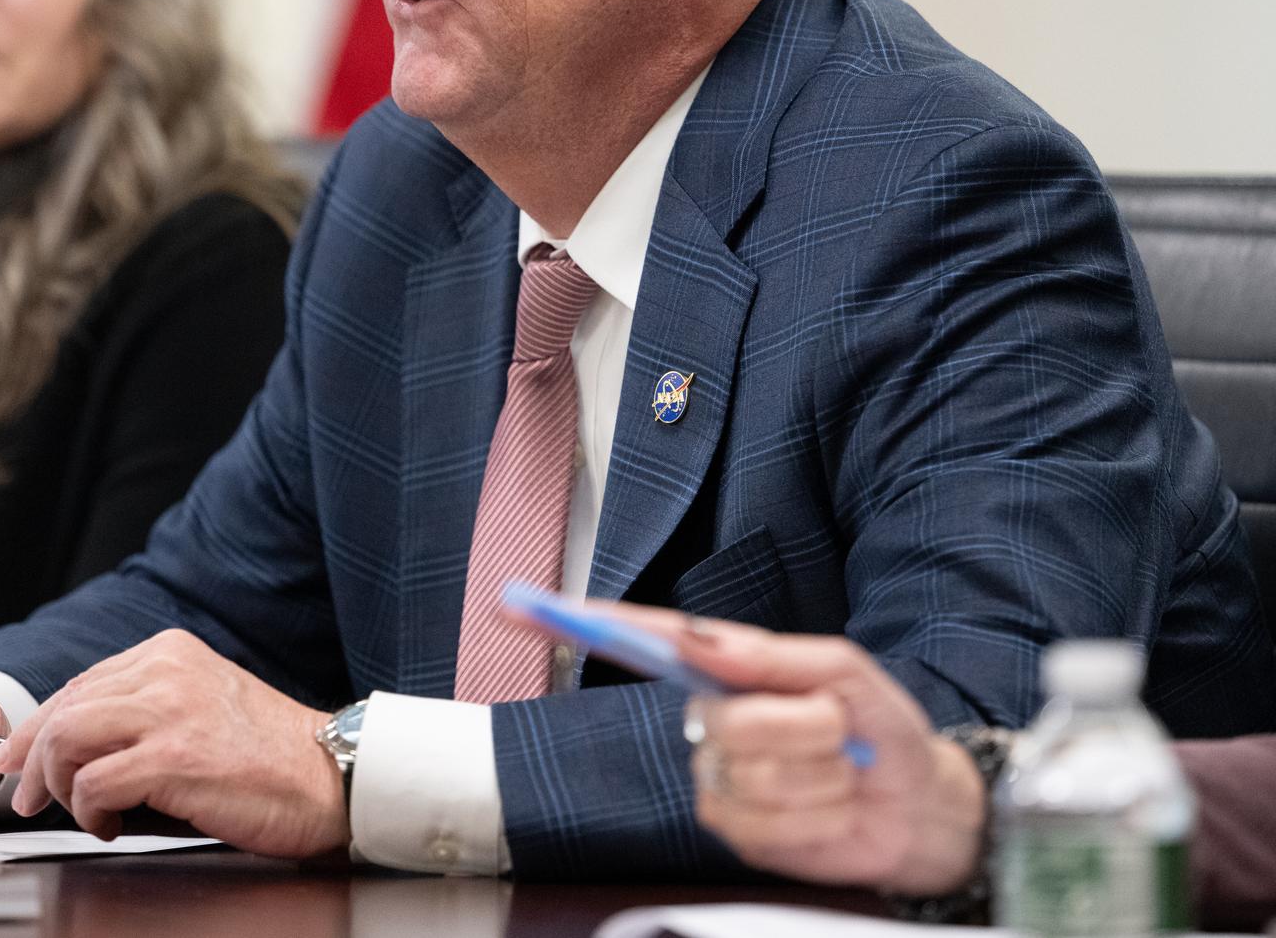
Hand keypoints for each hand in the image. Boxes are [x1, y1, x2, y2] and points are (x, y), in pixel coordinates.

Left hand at [0, 629, 348, 857]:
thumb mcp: (202, 703)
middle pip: (65, 708)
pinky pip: (95, 783)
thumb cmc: (270, 754)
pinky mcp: (175, 758)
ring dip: (57, 784)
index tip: (22, 756)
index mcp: (170, 652)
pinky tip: (107, 823)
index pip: (80, 684)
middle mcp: (166, 670)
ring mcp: (170, 711)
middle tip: (29, 796)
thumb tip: (76, 744)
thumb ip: (145, 708)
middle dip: (33, 758)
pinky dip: (88, 811)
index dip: (40, 725)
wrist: (329, 777)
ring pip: (67, 738)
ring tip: (77, 811)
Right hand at [509, 602, 985, 895]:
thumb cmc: (881, 726)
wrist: (921, 807)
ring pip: (749, 775)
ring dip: (819, 774)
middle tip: (835, 728)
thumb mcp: (842, 671)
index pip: (641, 641)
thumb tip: (698, 638)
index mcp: (725, 668)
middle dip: (799, 726)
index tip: (519, 607)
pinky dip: (818, 816)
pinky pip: (764, 825)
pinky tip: (832, 810)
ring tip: (840, 772)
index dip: (581, 622)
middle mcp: (710, 719)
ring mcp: (719, 778)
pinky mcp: (737, 833)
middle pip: (720, 719)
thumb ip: (770, 654)